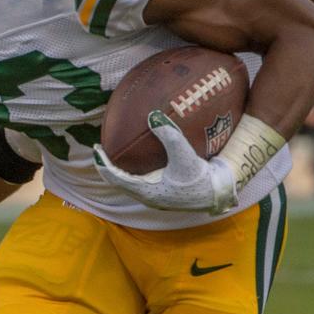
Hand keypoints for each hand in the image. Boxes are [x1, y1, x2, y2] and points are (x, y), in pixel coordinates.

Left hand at [93, 111, 237, 214]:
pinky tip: (140, 158)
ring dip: (119, 170)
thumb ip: (168, 134)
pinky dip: (133, 171)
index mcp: (146, 192)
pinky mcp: (163, 194)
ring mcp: (154, 197)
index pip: (114, 178)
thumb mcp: (184, 154)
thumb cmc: (200, 177)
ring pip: (128, 184)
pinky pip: (140, 182)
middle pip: (118, 182)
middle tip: (100, 149)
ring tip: (114, 154)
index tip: (96, 148)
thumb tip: (152, 115)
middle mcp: (146, 197)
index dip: (102, 163)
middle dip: (107, 166)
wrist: (217, 193)